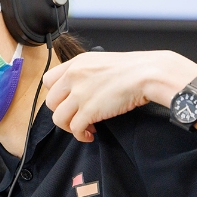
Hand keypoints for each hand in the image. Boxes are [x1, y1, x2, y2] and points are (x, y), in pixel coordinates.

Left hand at [43, 50, 196, 141]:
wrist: (148, 74)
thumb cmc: (134, 68)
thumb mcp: (102, 61)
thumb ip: (86, 73)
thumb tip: (82, 89)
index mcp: (76, 63)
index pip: (49, 80)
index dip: (56, 94)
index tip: (66, 101)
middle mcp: (73, 77)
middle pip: (50, 102)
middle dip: (62, 112)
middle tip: (75, 116)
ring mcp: (79, 94)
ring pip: (58, 118)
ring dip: (69, 126)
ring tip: (84, 127)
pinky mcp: (89, 110)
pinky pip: (74, 129)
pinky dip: (80, 135)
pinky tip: (89, 134)